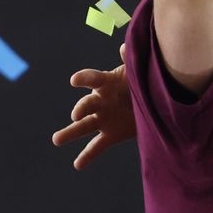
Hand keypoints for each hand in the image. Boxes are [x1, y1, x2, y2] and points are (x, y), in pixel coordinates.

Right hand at [50, 44, 135, 169]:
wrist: (157, 102)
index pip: (92, 79)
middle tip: (76, 115)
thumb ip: (131, 60)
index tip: (74, 80)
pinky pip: (96, 147)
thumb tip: (123, 46)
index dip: (84, 79)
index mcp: (107, 83)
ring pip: (83, 127)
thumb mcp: (139, 71)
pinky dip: (87, 156)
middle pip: (86, 105)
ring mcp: (104, 119)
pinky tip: (77, 165)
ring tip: (56, 139)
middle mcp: (100, 101)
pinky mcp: (111, 135)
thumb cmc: (143, 81)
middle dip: (80, 109)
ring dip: (70, 133)